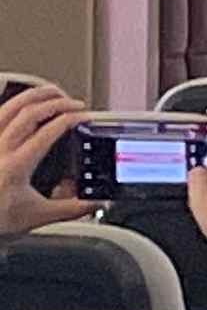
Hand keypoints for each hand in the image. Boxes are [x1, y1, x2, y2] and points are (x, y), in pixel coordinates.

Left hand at [0, 85, 91, 241]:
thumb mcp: (36, 217)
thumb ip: (71, 209)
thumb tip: (95, 203)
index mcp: (16, 166)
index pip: (48, 131)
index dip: (70, 118)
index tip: (84, 116)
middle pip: (29, 111)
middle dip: (57, 101)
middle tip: (74, 103)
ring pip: (8, 107)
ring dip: (33, 95)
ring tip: (51, 92)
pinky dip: (11, 105)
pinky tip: (21, 105)